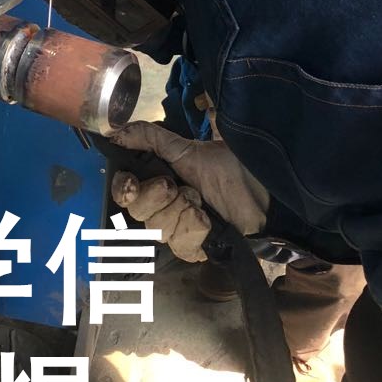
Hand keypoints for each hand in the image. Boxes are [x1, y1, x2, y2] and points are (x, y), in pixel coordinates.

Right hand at [109, 121, 268, 262]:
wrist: (265, 196)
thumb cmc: (230, 170)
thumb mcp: (190, 148)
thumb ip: (152, 138)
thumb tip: (116, 132)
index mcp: (158, 180)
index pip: (124, 190)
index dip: (123, 188)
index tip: (132, 182)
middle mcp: (163, 207)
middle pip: (137, 211)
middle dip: (157, 198)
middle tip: (176, 188)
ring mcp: (177, 230)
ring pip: (157, 229)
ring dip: (181, 212)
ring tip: (200, 202)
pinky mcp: (193, 249)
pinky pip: (179, 245)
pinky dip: (195, 229)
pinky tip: (208, 221)